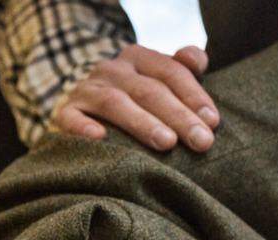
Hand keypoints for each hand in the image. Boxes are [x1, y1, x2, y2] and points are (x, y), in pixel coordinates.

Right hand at [52, 44, 219, 152]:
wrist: (79, 110)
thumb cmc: (130, 103)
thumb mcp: (155, 82)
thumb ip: (180, 70)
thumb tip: (199, 61)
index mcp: (138, 59)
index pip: (170, 72)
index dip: (193, 95)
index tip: (213, 123)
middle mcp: (112, 70)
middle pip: (149, 90)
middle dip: (178, 116)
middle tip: (201, 142)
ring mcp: (87, 90)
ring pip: (115, 102)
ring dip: (142, 123)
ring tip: (166, 143)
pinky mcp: (65, 113)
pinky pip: (72, 119)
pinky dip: (84, 128)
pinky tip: (100, 139)